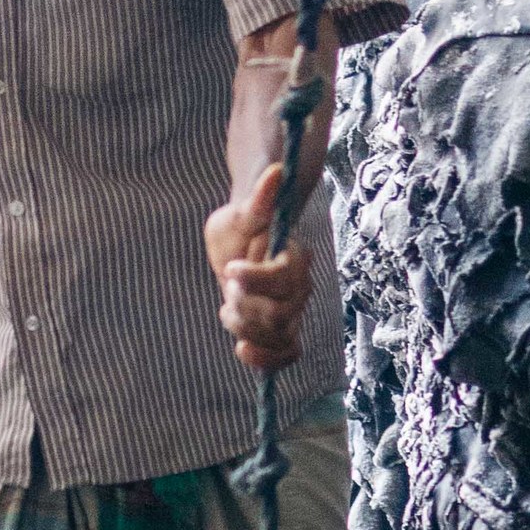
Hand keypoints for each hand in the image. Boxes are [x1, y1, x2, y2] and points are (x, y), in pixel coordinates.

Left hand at [205, 159, 311, 374]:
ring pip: (277, 335)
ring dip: (246, 329)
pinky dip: (268, 359)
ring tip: (228, 310)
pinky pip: (286, 353)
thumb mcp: (240, 212)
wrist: (244, 247)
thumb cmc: (241, 226)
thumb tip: (275, 171)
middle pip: (279, 313)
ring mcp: (294, 310)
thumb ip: (259, 200)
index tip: (229, 269)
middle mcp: (301, 286)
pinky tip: (243, 350)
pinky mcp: (283, 329)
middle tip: (228, 291)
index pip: (283, 277)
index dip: (256, 278)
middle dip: (245, 306)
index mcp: (295, 256)